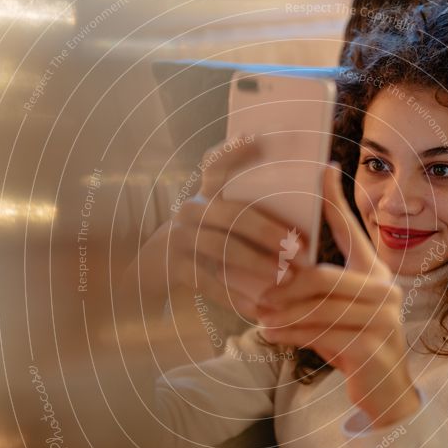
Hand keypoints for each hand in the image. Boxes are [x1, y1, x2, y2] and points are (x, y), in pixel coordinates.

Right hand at [167, 135, 304, 319]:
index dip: (234, 151)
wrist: (148, 274)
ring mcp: (178, 236)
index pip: (216, 164)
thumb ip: (242, 215)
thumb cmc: (198, 246)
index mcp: (206, 194)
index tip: (257, 139)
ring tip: (284, 279)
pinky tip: (257, 309)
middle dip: (269, 231)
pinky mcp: (171, 265)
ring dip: (257, 264)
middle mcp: (192, 209)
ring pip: (222, 247)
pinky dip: (235, 297)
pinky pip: (207, 281)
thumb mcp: (214, 224)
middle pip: (233, 214)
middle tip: (298, 248)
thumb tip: (294, 222)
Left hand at [256, 164, 420, 427]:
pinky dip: (291, 334)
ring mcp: (383, 318)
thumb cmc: (354, 345)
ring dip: (282, 312)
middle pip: (323, 276)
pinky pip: (322, 334)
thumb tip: (279, 270)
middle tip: (255, 291)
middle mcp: (384, 290)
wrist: (386, 391)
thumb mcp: (337, 312)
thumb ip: (318, 290)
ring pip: (319, 307)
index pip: (353, 230)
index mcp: (374, 273)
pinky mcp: (373, 346)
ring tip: (256, 314)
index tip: (322, 169)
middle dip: (285, 284)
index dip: (336, 200)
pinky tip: (268, 334)